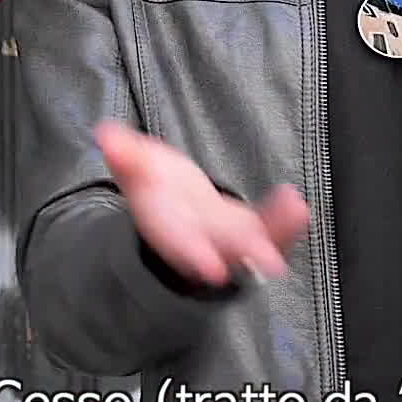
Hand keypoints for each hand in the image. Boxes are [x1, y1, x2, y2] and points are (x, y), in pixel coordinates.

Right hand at [96, 120, 309, 288]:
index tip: (210, 267)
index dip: (193, 255)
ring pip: (257, 242)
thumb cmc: (156, 191)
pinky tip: (295, 200)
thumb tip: (105, 133)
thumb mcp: (138, 170)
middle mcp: (204, 242)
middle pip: (225, 252)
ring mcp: (232, 240)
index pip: (180, 245)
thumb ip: (125, 155)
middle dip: (245, 255)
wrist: (178, 213)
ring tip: (297, 212)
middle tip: (269, 260)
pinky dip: (285, 218)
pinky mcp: (254, 230)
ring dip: (279, 232)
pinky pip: (272, 227)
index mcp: (171, 231)